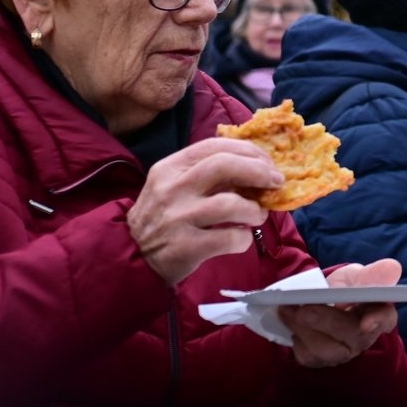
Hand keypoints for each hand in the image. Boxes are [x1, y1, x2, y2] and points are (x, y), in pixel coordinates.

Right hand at [127, 137, 281, 285]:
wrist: (129, 259)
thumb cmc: (161, 219)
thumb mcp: (173, 187)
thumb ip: (206, 173)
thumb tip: (257, 167)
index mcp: (170, 168)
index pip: (215, 146)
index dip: (248, 151)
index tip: (268, 162)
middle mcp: (172, 189)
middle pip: (224, 166)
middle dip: (259, 171)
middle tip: (276, 182)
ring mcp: (177, 218)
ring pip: (230, 203)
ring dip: (254, 209)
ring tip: (258, 215)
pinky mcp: (185, 247)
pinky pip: (229, 238)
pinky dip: (244, 238)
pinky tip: (241, 238)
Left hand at [284, 259, 401, 368]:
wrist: (322, 300)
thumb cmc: (346, 288)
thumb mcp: (356, 276)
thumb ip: (371, 274)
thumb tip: (392, 268)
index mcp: (379, 312)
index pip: (386, 319)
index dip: (377, 321)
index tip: (366, 323)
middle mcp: (364, 337)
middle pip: (350, 335)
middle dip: (325, 321)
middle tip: (303, 309)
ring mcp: (343, 352)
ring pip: (325, 350)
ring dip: (303, 329)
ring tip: (287, 309)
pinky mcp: (321, 360)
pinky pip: (307, 356)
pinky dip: (295, 337)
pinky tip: (289, 321)